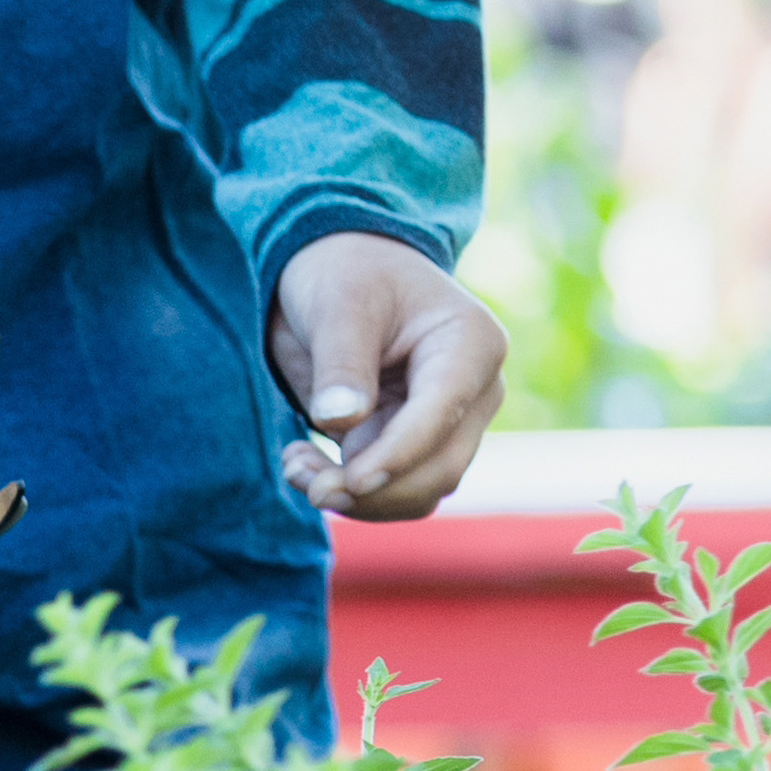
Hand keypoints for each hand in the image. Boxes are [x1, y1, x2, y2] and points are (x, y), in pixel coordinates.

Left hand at [266, 231, 510, 521]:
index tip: (349, 482)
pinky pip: (393, 489)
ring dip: (358, 498)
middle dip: (374, 489)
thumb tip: (336, 420)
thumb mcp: (338, 303)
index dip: (398, 456)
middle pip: (440, 469)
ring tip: (294, 466)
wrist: (339, 273)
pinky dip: (350, 492)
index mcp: (471, 343)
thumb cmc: (345, 274)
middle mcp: (475, 390)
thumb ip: (340, 362)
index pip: (443, 415)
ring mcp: (450, 422)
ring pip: (418, 491)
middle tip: (306, 484)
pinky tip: (303, 465)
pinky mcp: (415, 445)